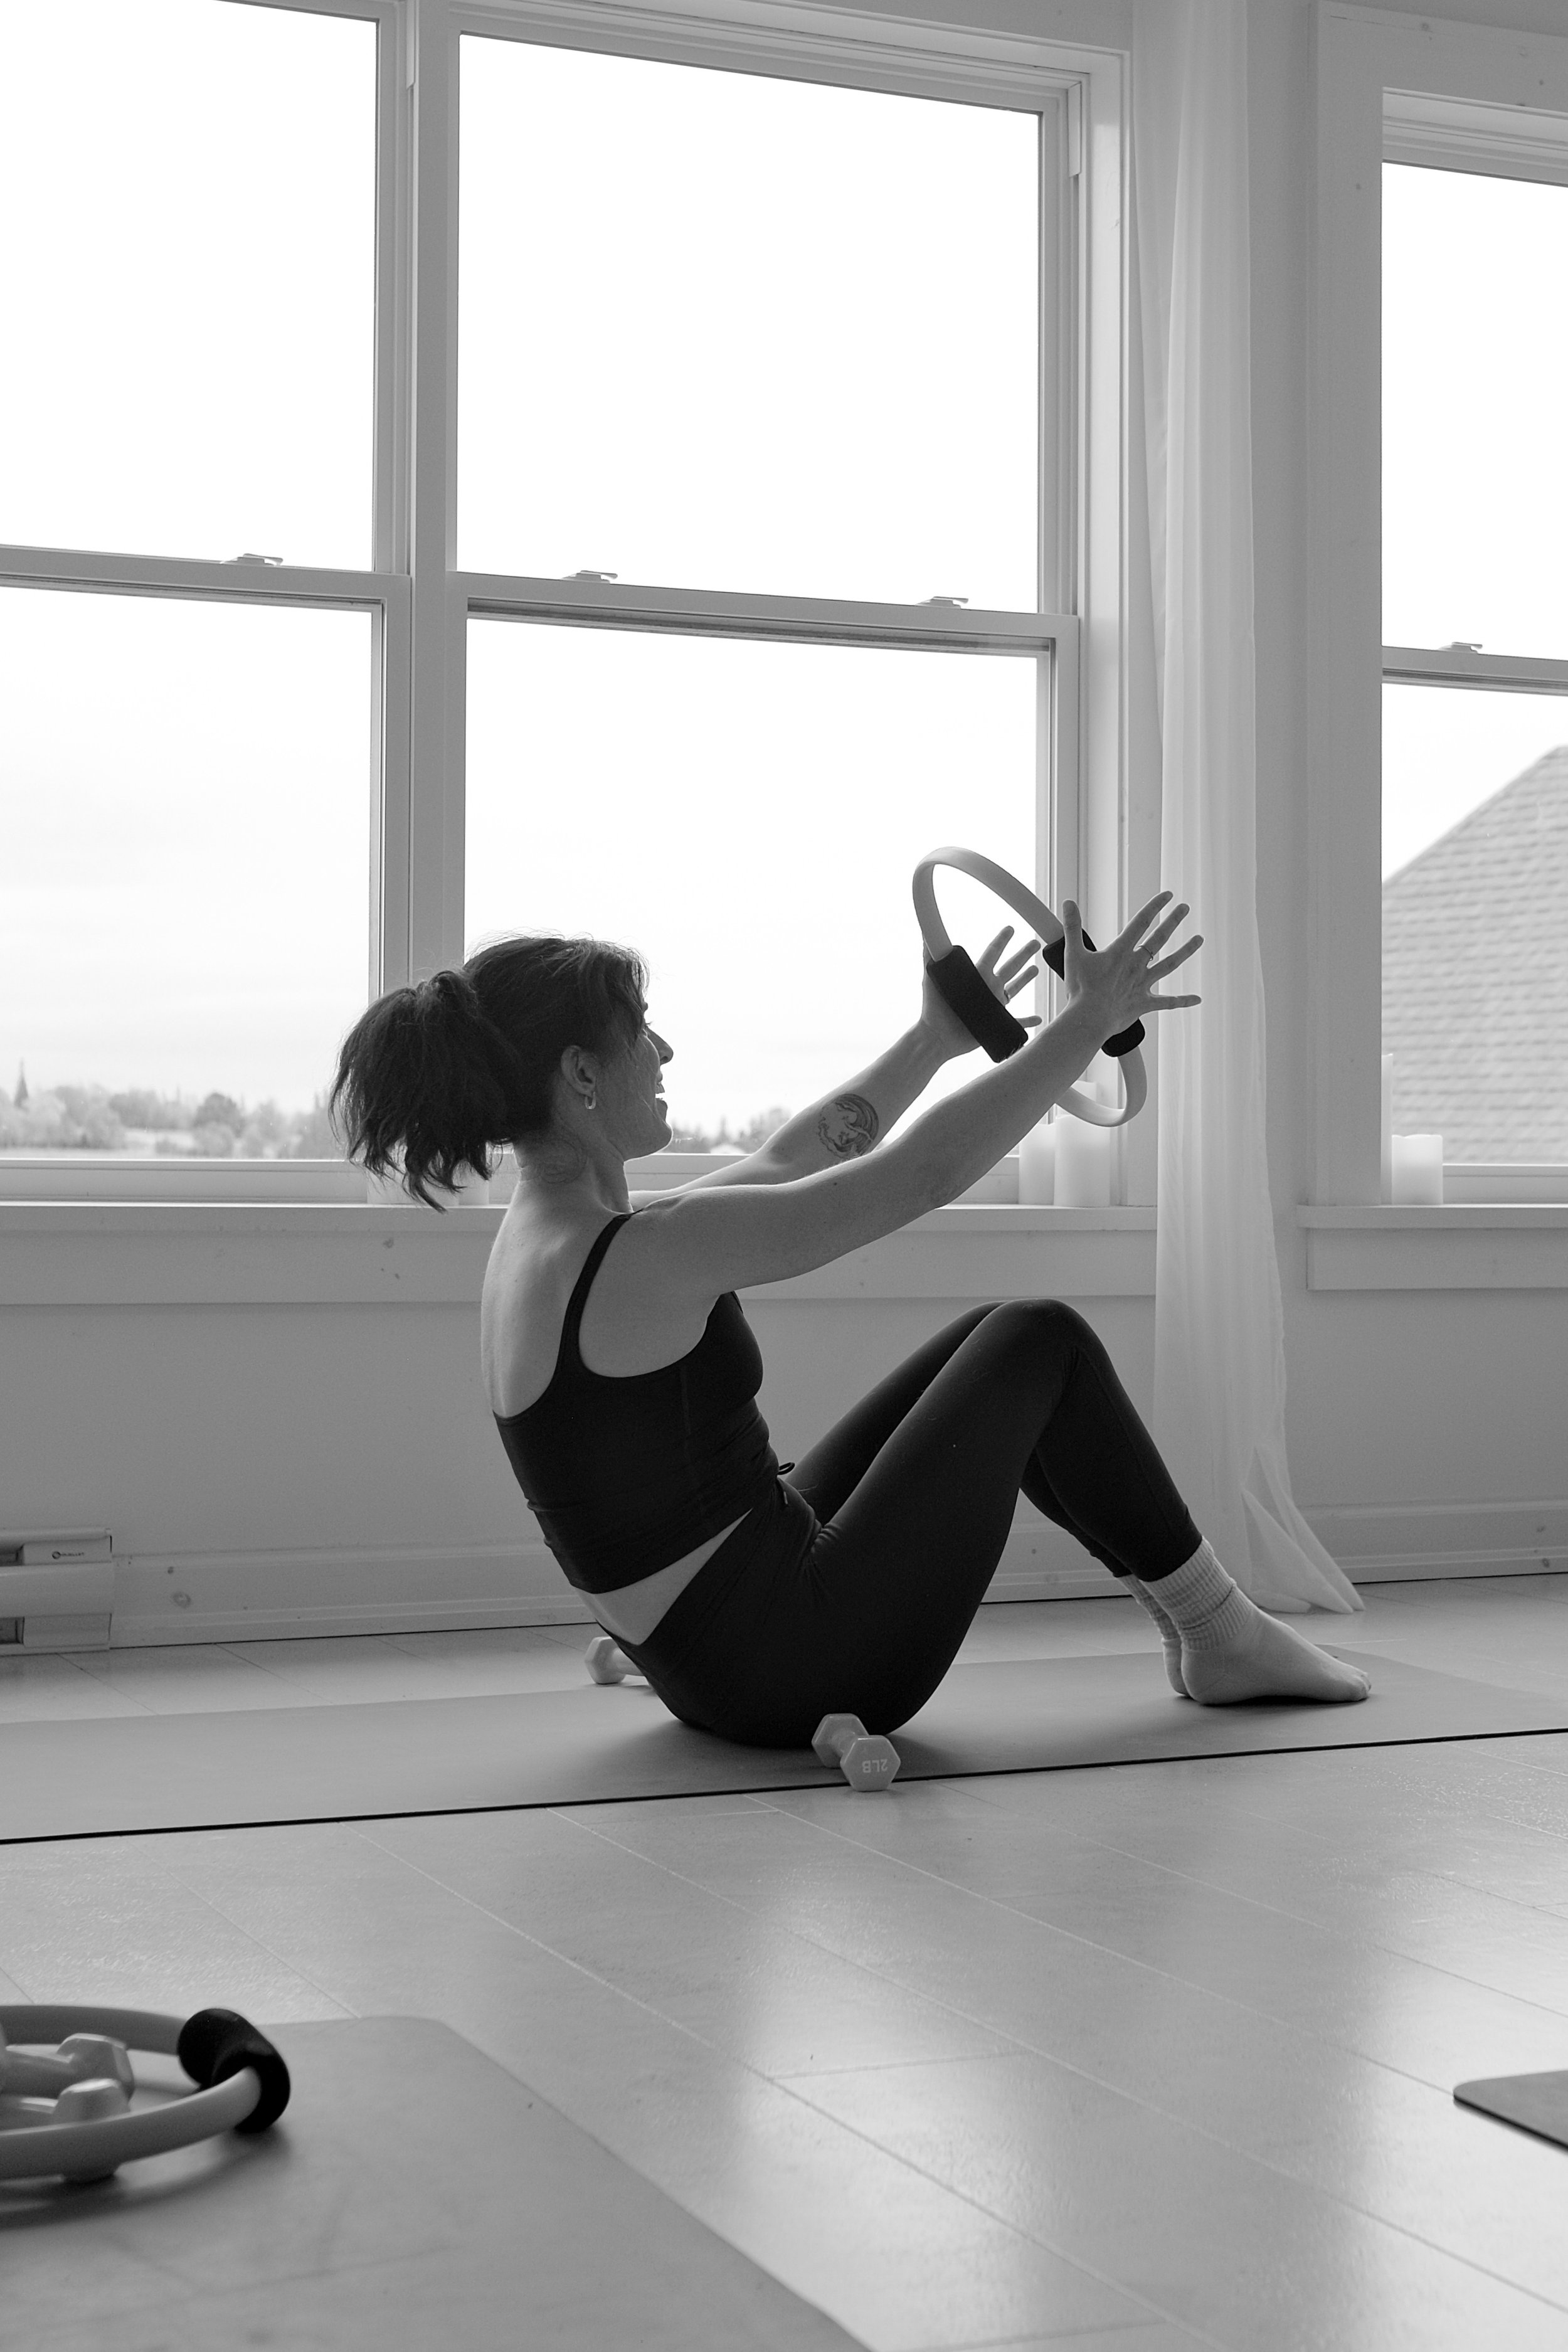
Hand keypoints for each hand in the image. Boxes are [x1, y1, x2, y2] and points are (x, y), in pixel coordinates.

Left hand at [919, 925, 1043, 1060]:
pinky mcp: (996, 1024)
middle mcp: (987, 988)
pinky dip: (1028, 1021)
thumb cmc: (933, 1007)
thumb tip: (925, 932)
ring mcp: (993, 1005)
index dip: (1002, 940)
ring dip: (1026, 979)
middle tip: (1035, 943)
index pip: (992, 953)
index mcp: (976, 975)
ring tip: (1036, 969)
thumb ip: (930, 954)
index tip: (1010, 928)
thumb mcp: (932, 977)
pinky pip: (1017, 1022)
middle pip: (1010, 967)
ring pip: (1015, 989)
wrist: (937, 1037)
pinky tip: (1038, 1018)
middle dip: (1023, 955)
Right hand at [1059, 893, 1201, 1042]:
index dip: (1155, 906)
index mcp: (1120, 952)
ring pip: (1169, 964)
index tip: (1168, 895)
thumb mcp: (1073, 954)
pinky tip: (1197, 999)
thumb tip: (1068, 903)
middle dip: (1173, 921)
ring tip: (1199, 940)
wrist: (1089, 1019)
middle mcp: (1136, 965)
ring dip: (1185, 951)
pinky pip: (1167, 1002)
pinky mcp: (1144, 1003)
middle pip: (1159, 938)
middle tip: (1185, 908)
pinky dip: (1182, 1001)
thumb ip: (1071, 927)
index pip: (1141, 922)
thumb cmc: (1080, 989)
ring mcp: (1142, 984)